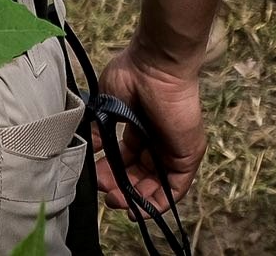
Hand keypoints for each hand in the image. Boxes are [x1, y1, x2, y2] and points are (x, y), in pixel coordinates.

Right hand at [93, 45, 204, 212]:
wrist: (156, 66)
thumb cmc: (132, 76)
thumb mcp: (107, 107)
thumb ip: (98, 132)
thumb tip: (88, 151)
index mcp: (139, 130)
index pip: (125, 162)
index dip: (110, 174)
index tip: (95, 179)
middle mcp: (156, 142)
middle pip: (139, 177)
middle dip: (120, 190)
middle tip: (106, 193)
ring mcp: (173, 150)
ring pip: (155, 186)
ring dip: (135, 200)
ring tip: (117, 201)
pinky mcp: (187, 156)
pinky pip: (174, 189)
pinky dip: (157, 203)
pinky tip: (139, 209)